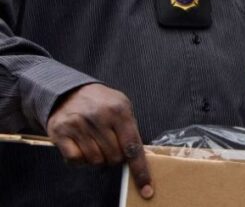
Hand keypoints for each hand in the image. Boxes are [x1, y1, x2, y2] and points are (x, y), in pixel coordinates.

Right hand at [47, 83, 152, 199]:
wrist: (69, 91)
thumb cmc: (101, 103)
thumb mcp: (122, 106)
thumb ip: (131, 129)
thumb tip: (141, 157)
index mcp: (119, 111)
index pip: (133, 147)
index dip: (140, 170)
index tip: (146, 189)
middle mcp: (99, 117)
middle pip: (114, 157)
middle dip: (115, 157)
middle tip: (109, 144)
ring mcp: (78, 124)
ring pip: (95, 161)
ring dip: (97, 158)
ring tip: (95, 142)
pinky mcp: (60, 132)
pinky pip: (75, 160)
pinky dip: (79, 158)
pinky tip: (80, 144)